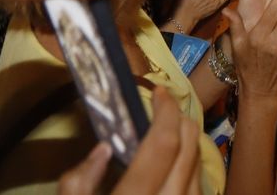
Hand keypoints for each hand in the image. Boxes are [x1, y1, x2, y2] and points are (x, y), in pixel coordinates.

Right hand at [56, 88, 201, 194]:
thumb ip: (77, 184)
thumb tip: (103, 149)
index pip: (163, 145)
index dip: (166, 111)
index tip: (159, 92)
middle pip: (190, 150)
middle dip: (180, 120)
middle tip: (165, 106)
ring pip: (199, 169)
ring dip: (188, 144)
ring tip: (169, 132)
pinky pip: (197, 190)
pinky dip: (190, 169)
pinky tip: (175, 165)